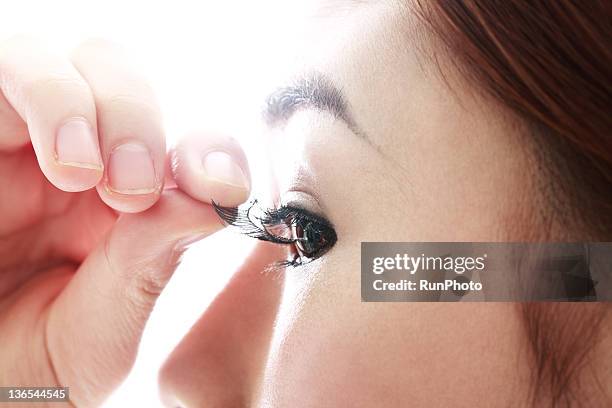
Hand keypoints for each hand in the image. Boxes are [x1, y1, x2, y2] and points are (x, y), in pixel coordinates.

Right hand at [0, 37, 250, 405]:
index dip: (213, 150)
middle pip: (124, 78)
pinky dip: (42, 94)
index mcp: (129, 203)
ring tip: (82, 173)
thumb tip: (214, 193)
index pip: (186, 145)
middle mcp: (82, 160)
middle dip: (138, 121)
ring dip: (91, 105)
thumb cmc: (35, 363)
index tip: (224, 184)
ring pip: (66, 60)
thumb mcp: (107, 322)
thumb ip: (155, 256)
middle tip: (134, 187)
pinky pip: (5, 63)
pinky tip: (60, 159)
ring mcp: (22, 140)